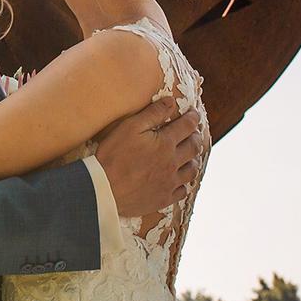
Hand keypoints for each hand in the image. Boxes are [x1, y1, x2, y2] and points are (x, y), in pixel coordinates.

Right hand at [94, 97, 204, 217]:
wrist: (104, 189)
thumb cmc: (113, 156)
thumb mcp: (130, 127)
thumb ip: (152, 113)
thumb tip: (171, 101)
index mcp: (165, 143)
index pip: (187, 126)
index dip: (193, 118)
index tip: (194, 114)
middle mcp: (172, 162)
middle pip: (194, 147)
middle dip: (196, 137)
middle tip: (194, 133)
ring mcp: (169, 182)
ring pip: (192, 170)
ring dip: (194, 160)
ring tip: (191, 156)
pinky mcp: (164, 198)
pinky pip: (183, 190)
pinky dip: (184, 183)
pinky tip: (180, 180)